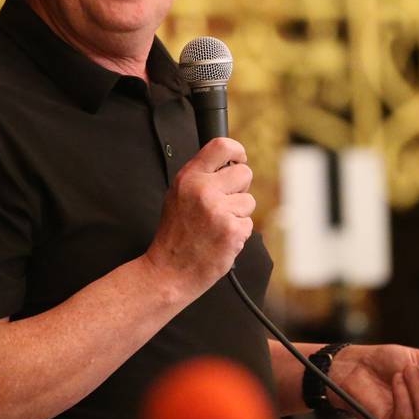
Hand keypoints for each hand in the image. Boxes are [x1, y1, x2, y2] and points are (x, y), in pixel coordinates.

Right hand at [145, 137, 254, 298]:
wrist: (169, 271)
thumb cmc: (175, 234)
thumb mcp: (177, 195)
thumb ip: (200, 177)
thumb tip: (229, 163)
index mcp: (189, 178)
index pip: (221, 146)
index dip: (237, 150)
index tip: (240, 158)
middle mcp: (203, 190)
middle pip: (244, 173)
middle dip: (239, 189)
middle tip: (222, 205)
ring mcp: (218, 211)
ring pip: (249, 201)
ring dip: (238, 214)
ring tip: (217, 226)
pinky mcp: (232, 231)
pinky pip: (248, 223)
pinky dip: (238, 233)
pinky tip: (220, 239)